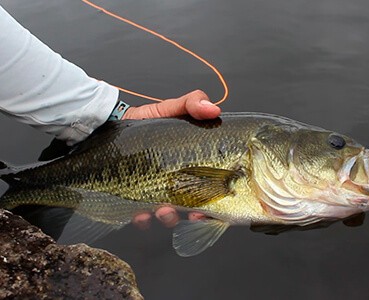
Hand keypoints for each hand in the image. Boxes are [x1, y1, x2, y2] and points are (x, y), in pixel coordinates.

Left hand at [122, 90, 219, 227]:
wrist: (109, 127)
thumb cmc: (144, 120)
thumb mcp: (170, 108)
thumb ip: (192, 104)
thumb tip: (214, 109)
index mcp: (191, 164)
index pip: (211, 185)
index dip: (216, 198)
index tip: (214, 205)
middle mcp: (176, 181)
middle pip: (193, 205)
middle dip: (194, 214)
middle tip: (192, 214)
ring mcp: (155, 192)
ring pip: (168, 215)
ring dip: (169, 218)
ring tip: (162, 210)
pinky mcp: (134, 199)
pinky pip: (141, 217)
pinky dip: (143, 219)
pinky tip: (140, 214)